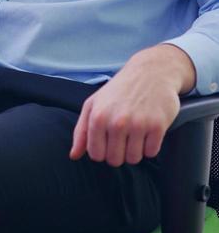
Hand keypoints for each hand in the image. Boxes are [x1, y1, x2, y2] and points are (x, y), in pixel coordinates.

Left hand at [70, 44, 195, 166]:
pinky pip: (151, 153)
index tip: (107, 138)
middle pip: (115, 160)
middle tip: (123, 135)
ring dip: (135, 150)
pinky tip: (147, 129)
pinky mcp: (157, 126)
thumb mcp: (93, 104)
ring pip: (134, 159)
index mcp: (98, 116)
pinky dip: (150, 145)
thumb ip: (81, 131)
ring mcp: (138, 124)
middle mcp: (117, 121)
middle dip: (119, 152)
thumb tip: (73, 156)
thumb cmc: (118, 91)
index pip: (96, 155)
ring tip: (135, 132)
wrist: (150, 72)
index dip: (102, 150)